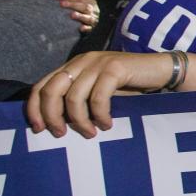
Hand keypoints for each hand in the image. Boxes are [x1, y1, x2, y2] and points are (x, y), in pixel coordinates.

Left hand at [27, 51, 171, 137]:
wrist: (161, 71)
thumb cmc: (129, 86)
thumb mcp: (98, 92)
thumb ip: (79, 99)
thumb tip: (55, 125)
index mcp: (73, 66)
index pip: (41, 85)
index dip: (34, 109)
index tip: (39, 130)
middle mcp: (82, 61)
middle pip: (51, 90)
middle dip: (52, 116)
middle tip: (61, 134)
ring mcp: (98, 62)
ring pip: (74, 97)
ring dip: (80, 121)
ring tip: (91, 133)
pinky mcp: (114, 68)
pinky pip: (98, 98)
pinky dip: (100, 115)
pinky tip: (108, 124)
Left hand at [53, 0, 99, 32]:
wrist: (91, 22)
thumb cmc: (81, 10)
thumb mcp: (78, 2)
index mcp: (90, 2)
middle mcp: (93, 10)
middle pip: (84, 7)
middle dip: (72, 5)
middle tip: (61, 4)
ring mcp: (93, 20)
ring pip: (88, 18)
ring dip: (80, 16)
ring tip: (71, 15)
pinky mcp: (91, 29)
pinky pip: (89, 28)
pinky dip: (85, 28)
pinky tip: (80, 28)